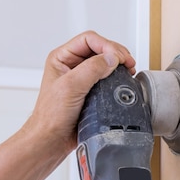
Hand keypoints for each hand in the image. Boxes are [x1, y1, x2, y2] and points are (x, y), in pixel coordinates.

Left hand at [23, 30, 135, 154]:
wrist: (52, 140)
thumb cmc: (51, 116)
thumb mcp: (71, 87)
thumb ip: (91, 69)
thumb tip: (112, 58)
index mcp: (62, 58)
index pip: (89, 39)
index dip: (107, 45)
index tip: (119, 58)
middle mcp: (72, 65)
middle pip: (100, 48)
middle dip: (116, 53)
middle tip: (128, 63)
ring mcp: (82, 78)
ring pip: (105, 62)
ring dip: (119, 64)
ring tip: (128, 70)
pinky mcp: (91, 91)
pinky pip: (107, 77)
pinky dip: (118, 77)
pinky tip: (123, 81)